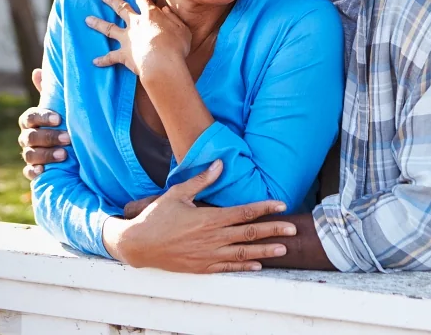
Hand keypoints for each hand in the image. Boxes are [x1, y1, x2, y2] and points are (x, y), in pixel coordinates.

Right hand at [18, 68, 69, 179]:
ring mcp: (29, 153)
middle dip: (49, 137)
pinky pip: (28, 172)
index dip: (43, 117)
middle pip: (31, 137)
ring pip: (30, 155)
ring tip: (64, 154)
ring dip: (46, 154)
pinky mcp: (33, 169)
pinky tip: (44, 170)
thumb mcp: (59, 105)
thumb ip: (49, 91)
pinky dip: (35, 171)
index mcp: (31, 120)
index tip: (59, 118)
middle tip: (68, 138)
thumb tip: (37, 71)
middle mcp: (27, 136)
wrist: (69, 145)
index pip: (30, 117)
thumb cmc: (62, 120)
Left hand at [86, 0, 191, 77]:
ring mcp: (127, 39)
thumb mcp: (182, 29)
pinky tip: (94, 61)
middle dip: (112, 0)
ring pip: (109, 28)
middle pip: (121, 8)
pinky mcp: (123, 55)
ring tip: (87, 19)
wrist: (162, 63)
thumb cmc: (176, 46)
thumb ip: (174, 19)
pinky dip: (103, 60)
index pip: (143, 0)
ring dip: (97, 23)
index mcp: (151, 15)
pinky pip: (111, 57)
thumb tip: (166, 11)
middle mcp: (136, 24)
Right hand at [106, 160, 295, 272]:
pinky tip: (258, 266)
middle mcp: (212, 238)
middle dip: (273, 231)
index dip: (264, 208)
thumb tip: (220, 163)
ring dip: (264, 251)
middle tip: (293, 230)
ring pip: (243, 254)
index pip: (244, 212)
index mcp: (209, 218)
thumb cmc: (157, 216)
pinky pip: (228, 268)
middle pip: (249, 235)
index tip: (281, 205)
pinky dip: (244, 267)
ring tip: (283, 249)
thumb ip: (202, 179)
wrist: (138, 244)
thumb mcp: (178, 193)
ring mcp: (208, 255)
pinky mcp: (202, 267)